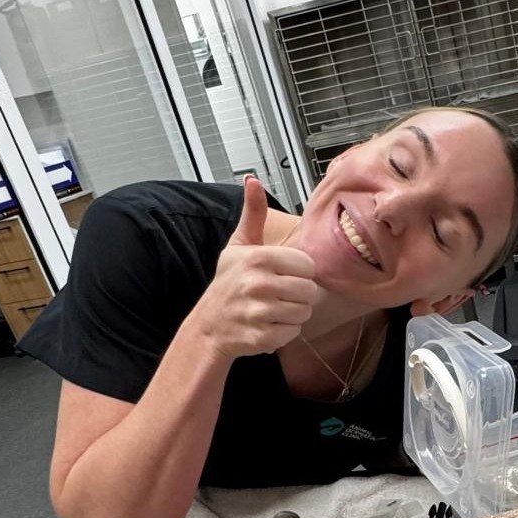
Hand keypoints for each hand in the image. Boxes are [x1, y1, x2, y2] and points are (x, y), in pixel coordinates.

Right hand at [190, 177, 316, 360]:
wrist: (208, 326)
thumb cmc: (227, 284)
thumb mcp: (238, 245)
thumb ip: (252, 214)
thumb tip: (252, 180)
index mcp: (258, 258)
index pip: (308, 265)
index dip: (299, 272)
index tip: (283, 274)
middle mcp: (258, 284)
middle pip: (309, 290)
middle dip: (298, 294)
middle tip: (278, 294)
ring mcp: (259, 313)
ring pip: (304, 313)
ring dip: (293, 313)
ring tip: (273, 308)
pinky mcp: (261, 337)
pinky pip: (293, 333)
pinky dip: (284, 332)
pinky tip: (268, 325)